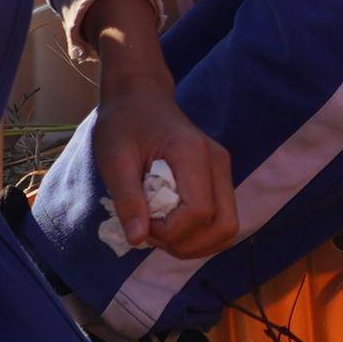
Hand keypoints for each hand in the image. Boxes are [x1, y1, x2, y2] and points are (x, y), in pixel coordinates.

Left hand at [85, 6, 239, 259]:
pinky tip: (171, 226)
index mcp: (193, 155)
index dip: (170, 232)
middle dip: (187, 245)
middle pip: (224, 226)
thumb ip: (128, 199)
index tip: (141, 223)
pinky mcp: (219, 177)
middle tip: (153, 235)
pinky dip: (199, 234)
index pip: (199, 212)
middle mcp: (218, 163)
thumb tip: (138, 239)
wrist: (140, 96)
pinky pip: (221, 218)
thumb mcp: (114, 160)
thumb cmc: (123, 124)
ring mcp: (223, 170)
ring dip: (195, 244)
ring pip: (228, 227)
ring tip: (162, 232)